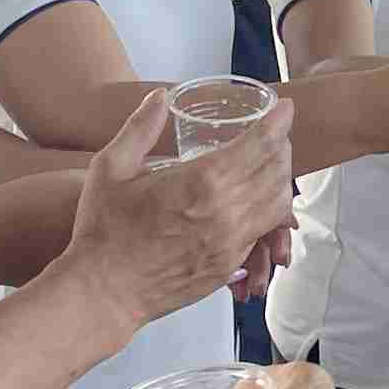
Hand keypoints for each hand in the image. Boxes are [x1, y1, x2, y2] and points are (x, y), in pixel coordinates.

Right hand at [68, 90, 297, 322]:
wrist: (104, 291)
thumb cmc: (104, 231)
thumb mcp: (111, 168)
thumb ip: (140, 128)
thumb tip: (159, 97)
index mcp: (202, 181)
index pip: (259, 145)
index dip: (277, 122)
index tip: (285, 109)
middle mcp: (226, 212)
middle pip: (275, 171)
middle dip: (282, 146)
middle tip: (275, 133)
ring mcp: (231, 243)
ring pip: (278, 204)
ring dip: (280, 179)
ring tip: (271, 164)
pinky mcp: (229, 265)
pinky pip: (264, 232)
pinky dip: (270, 212)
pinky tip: (257, 200)